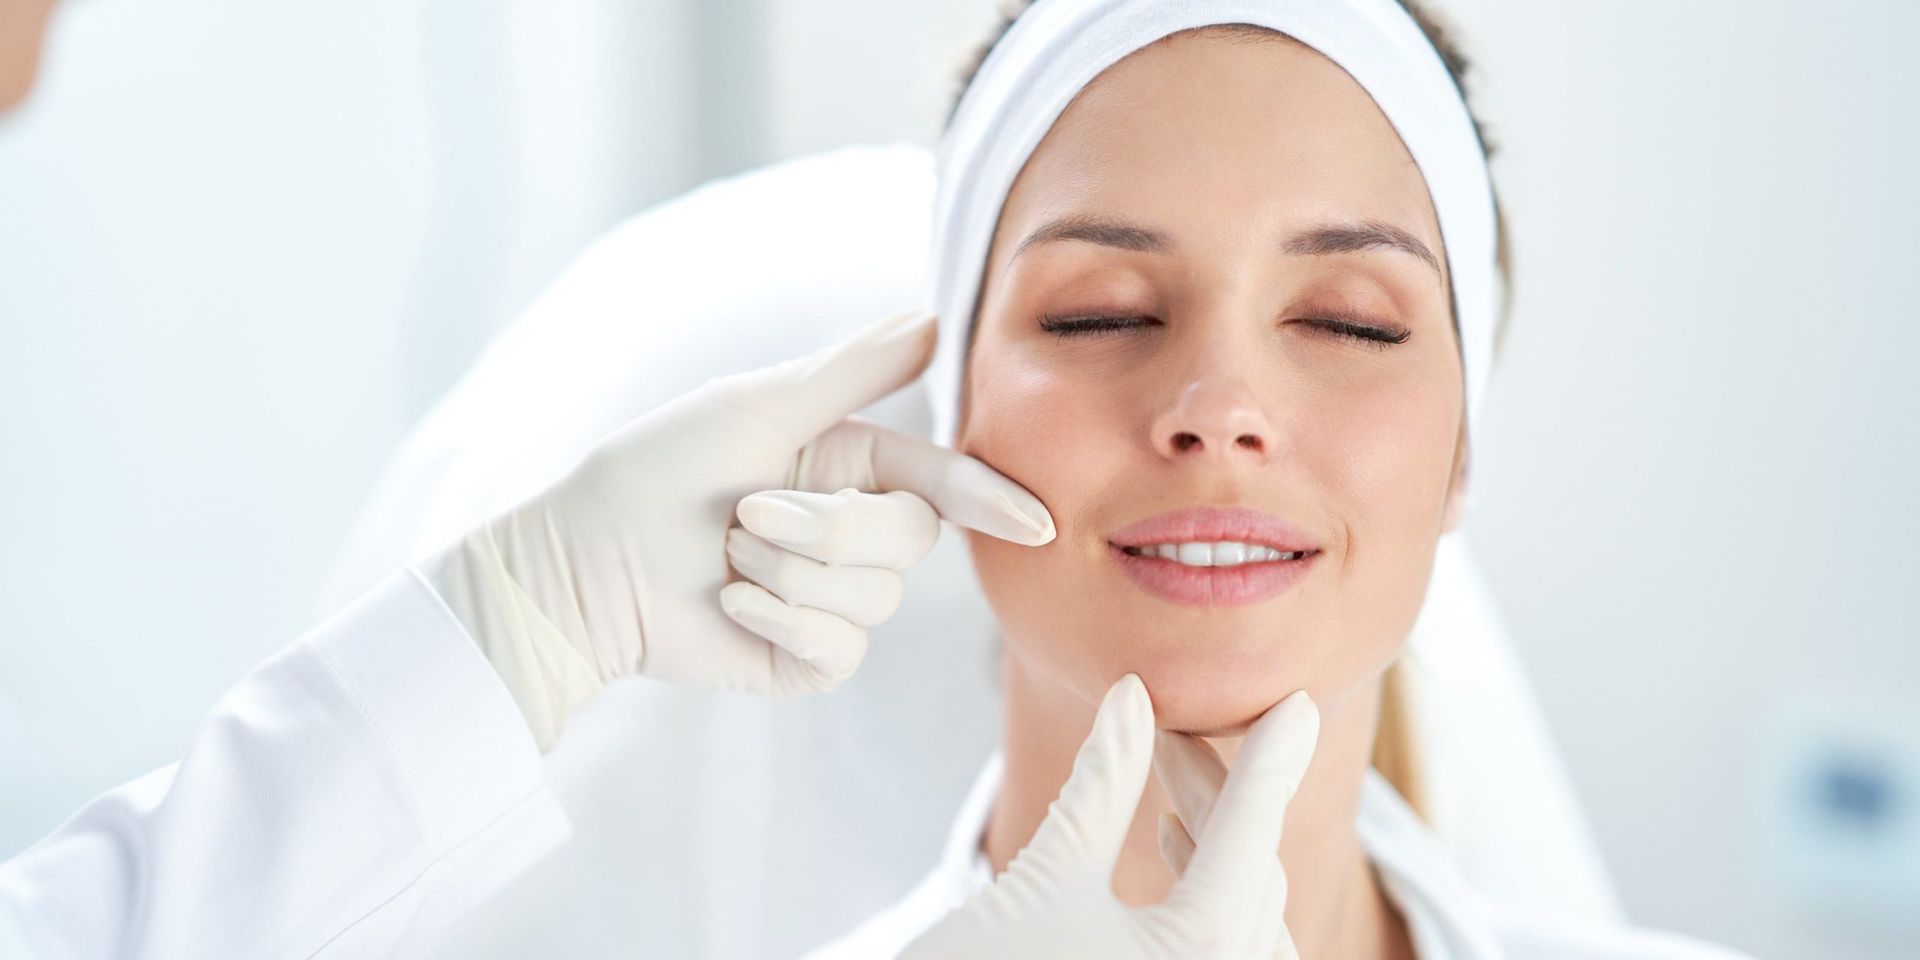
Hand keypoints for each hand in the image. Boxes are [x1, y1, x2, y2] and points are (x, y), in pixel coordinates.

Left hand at [421, 311, 1053, 745]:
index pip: (941, 481)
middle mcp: (850, 533)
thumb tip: (936, 318)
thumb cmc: (658, 470)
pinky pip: (841, 650)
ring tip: (727, 558)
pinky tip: (731, 606)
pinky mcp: (807, 661)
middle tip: (747, 513)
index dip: (990, 499)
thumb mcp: (758, 404)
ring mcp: (831, 603)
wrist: (584, 565)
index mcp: (849, 465)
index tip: (1036, 522)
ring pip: (876, 600)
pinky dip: (779, 623)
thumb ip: (854, 369)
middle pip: (910, 541)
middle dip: (826, 528)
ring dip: (788, 575)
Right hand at [902, 676, 1319, 959]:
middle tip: (1168, 729)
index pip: (1251, 832)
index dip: (1272, 759)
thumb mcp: (1045, 878)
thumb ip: (1101, 786)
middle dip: (1217, 793)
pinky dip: (1213, 901)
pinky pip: (1230, 953)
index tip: (1297, 703)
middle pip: (1251, 872)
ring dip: (1218, 849)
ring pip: (1249, 919)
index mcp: (1200, 951)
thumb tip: (1131, 696)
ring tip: (1171, 795)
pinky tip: (1170, 852)